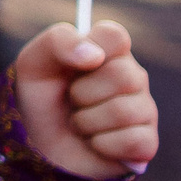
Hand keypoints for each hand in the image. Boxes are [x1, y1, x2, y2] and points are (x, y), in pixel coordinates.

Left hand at [12, 20, 156, 179]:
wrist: (36, 145)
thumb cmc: (39, 98)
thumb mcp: (34, 63)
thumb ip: (58, 42)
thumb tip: (94, 56)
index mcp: (108, 52)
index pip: (114, 35)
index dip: (90, 49)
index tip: (73, 66)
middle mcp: (133, 78)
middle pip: (123, 75)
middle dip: (81, 93)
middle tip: (71, 101)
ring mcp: (143, 110)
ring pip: (124, 111)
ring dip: (86, 122)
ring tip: (79, 123)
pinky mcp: (146, 142)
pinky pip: (134, 141)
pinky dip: (102, 145)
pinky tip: (94, 143)